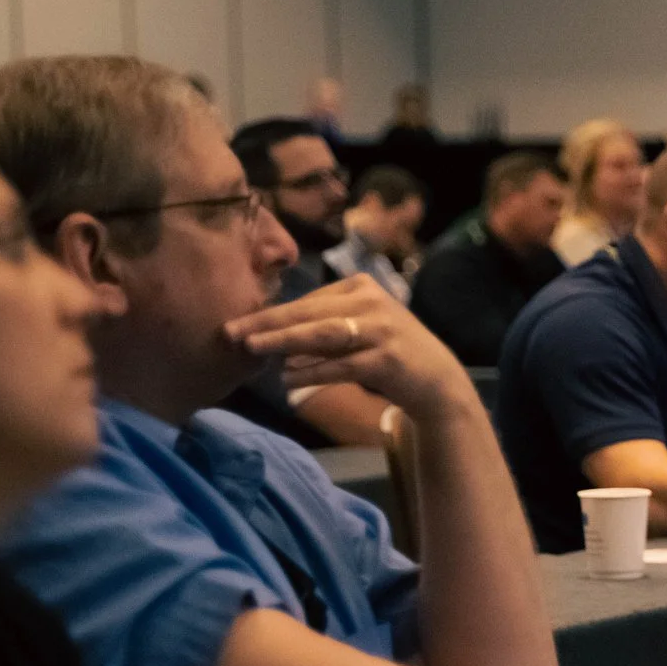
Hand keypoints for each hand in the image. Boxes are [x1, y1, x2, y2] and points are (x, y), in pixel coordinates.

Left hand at [224, 276, 473, 418]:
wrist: (436, 380)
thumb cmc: (388, 350)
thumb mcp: (358, 324)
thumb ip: (322, 321)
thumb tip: (267, 329)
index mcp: (361, 285)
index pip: (308, 299)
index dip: (271, 313)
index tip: (239, 323)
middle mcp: (372, 302)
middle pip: (309, 312)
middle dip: (267, 323)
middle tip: (230, 331)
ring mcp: (381, 331)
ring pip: (322, 334)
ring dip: (283, 341)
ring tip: (251, 348)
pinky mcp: (386, 360)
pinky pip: (339, 366)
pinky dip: (310, 372)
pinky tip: (287, 378)